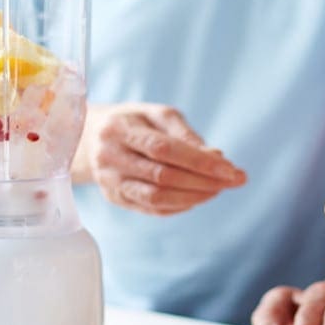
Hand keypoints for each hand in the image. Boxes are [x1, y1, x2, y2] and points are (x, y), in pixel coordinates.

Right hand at [73, 103, 245, 214]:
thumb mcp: (159, 114)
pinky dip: (180, 206)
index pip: (164, 149)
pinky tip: (197, 197)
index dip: (200, 162)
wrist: (92, 136)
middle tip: (233, 180)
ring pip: (156, 198)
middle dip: (203, 181)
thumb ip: (186, 135)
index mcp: (120, 128)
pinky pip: (151, 209)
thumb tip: (217, 158)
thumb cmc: (135, 121)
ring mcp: (109, 181)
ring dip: (194, 197)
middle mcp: (110, 157)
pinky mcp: (114, 198)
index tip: (230, 169)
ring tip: (218, 189)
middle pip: (162, 176)